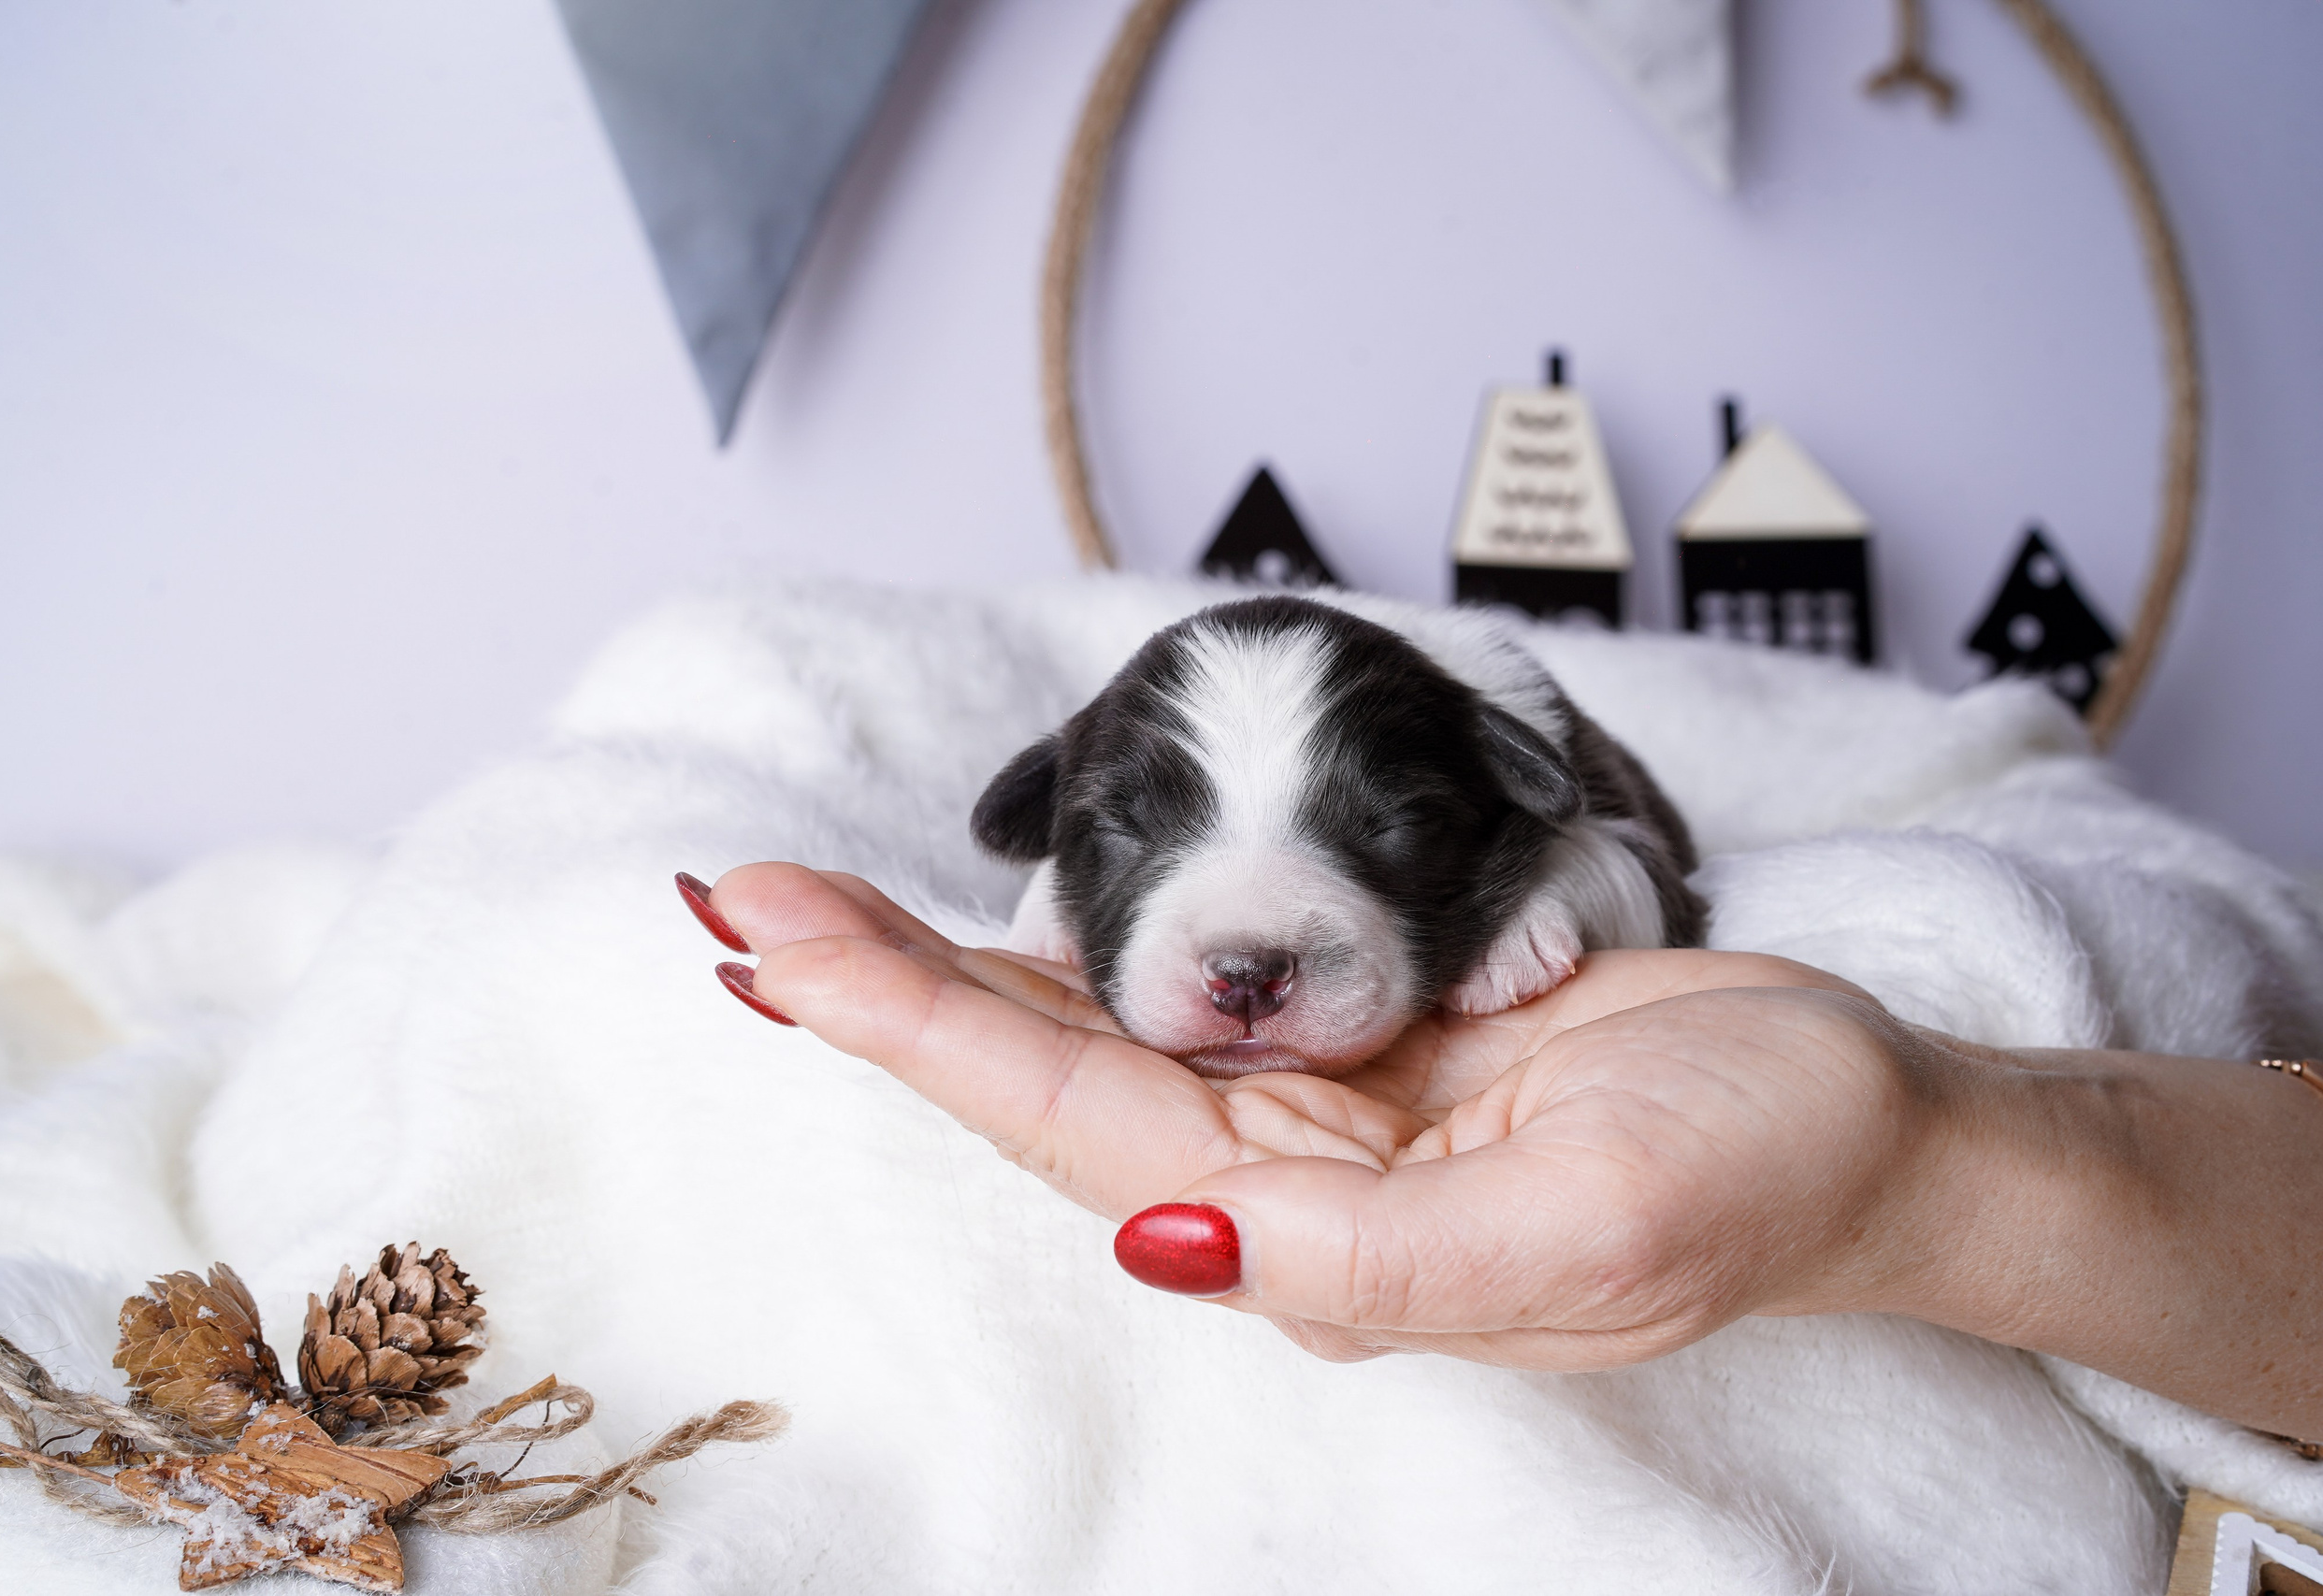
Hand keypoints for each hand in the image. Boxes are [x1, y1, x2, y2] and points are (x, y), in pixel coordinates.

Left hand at [702, 863, 1949, 1369]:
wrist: (1863, 1124)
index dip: (915, 1031)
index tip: (776, 952)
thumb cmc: (1754, 1173)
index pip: (1067, 1122)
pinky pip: (1193, 983)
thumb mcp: (1583, 1234)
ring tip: (808, 899)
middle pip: (1041, 1069)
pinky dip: (1081, 941)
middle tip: (739, 896)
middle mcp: (1285, 1171)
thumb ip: (1364, 1255)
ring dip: (950, 959)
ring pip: (1096, 1023)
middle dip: (881, 984)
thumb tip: (1160, 1228)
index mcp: (1313, 1231)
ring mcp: (1319, 1099)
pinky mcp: (1367, 1030)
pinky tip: (997, 915)